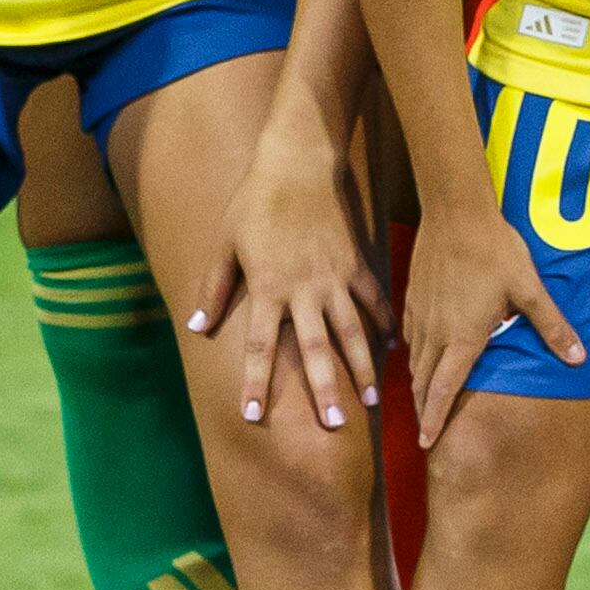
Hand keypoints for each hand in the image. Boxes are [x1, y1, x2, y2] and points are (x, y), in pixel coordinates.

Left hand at [183, 137, 383, 434]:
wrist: (299, 163)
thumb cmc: (254, 202)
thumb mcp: (224, 243)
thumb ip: (214, 287)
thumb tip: (197, 326)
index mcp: (268, 288)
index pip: (259, 346)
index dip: (256, 382)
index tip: (253, 416)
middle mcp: (305, 290)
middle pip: (315, 349)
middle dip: (325, 390)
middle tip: (335, 426)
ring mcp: (335, 278)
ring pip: (352, 332)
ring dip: (361, 369)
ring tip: (371, 402)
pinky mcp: (356, 263)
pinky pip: (373, 300)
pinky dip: (383, 325)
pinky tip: (392, 350)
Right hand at [402, 211, 575, 447]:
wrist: (455, 212)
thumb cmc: (495, 249)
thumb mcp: (530, 289)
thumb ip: (552, 327)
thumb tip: (580, 358)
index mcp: (462, 337)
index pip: (443, 389)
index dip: (433, 418)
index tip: (426, 443)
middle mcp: (435, 332)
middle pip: (422, 381)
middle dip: (422, 409)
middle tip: (424, 434)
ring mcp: (420, 315)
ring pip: (413, 361)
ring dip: (417, 385)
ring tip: (421, 402)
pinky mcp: (412, 298)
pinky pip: (409, 338)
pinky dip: (412, 357)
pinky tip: (418, 358)